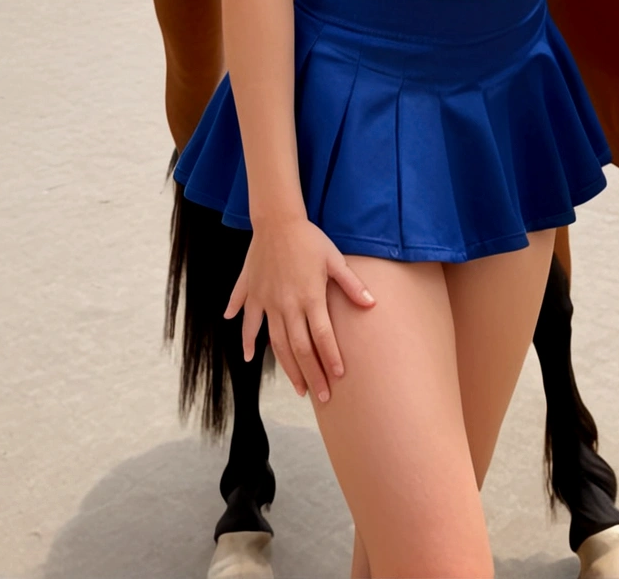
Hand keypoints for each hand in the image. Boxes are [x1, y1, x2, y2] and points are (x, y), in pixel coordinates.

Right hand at [226, 214, 373, 401]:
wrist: (277, 222)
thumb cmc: (310, 240)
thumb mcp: (335, 259)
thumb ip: (351, 285)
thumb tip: (372, 304)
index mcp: (310, 297)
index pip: (322, 336)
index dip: (330, 358)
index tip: (338, 378)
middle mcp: (287, 306)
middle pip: (300, 348)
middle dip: (312, 375)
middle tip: (322, 397)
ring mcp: (267, 303)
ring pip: (276, 343)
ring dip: (287, 368)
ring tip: (298, 388)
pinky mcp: (252, 296)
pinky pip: (248, 323)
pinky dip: (247, 340)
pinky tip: (248, 357)